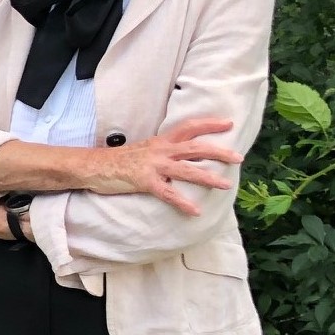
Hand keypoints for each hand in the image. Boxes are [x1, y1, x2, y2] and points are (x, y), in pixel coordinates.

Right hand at [87, 118, 241, 215]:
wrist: (95, 166)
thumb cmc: (121, 160)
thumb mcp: (146, 151)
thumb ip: (164, 153)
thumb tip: (183, 159)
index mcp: (162, 141)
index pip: (189, 127)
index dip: (209, 124)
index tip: (228, 123)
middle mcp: (161, 150)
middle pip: (195, 148)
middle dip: (219, 152)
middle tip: (239, 157)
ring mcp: (153, 165)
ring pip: (187, 169)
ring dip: (208, 178)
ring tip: (226, 185)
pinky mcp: (145, 182)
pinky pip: (168, 193)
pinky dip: (183, 202)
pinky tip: (195, 211)